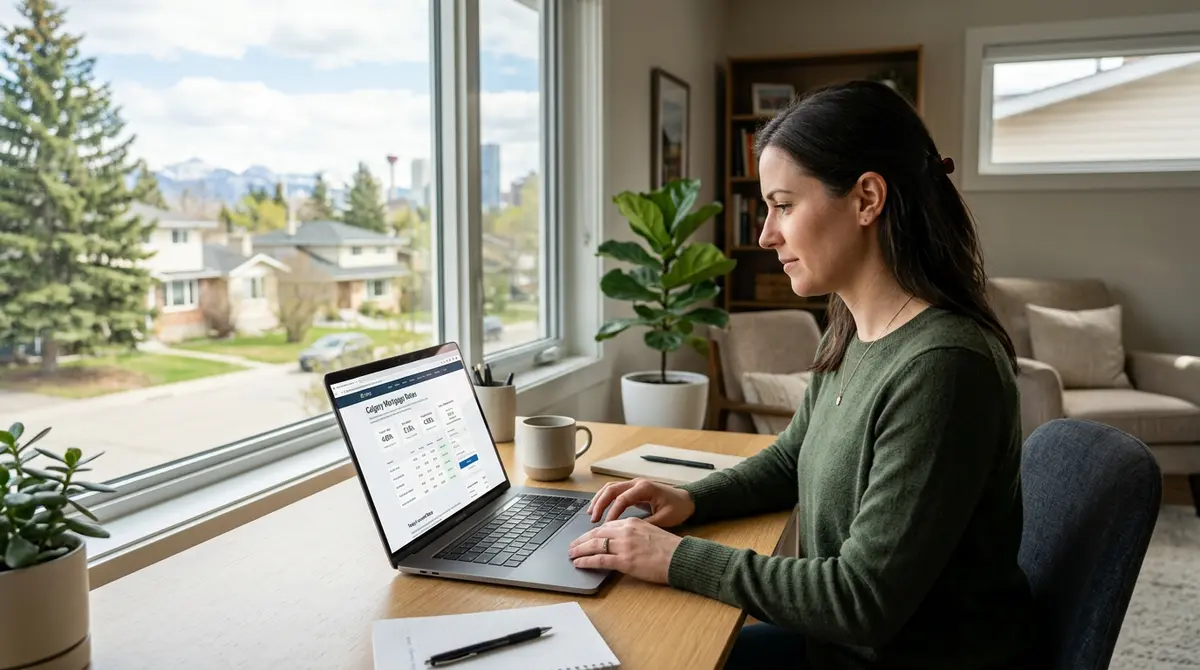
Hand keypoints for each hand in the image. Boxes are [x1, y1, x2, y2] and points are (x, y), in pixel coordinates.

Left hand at [567, 517, 682, 583]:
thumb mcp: (650, 531)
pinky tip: (579, 563)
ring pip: (594, 546)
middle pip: (596, 534)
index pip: (606, 526)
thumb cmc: (669, 548)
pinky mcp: (624, 561)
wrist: (680, 557)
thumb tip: (621, 540)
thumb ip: (634, 532)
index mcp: (632, 522)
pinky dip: (586, 561)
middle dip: (581, 540)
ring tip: (571, 555)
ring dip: (579, 550)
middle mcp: (625, 531)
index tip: (585, 538)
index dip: (592, 533)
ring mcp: (624, 546)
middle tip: (571, 546)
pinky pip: (599, 560)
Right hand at [586, 478, 694, 525]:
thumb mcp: (664, 519)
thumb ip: (646, 525)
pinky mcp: (632, 489)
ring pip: (610, 488)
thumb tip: (628, 534)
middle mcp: (636, 483)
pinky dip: (604, 498)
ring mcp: (634, 484)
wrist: (687, 500)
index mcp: (645, 488)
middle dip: (600, 504)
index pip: (622, 499)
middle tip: (593, 519)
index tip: (606, 526)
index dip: (612, 512)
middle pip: (611, 489)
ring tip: (591, 514)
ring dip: (599, 500)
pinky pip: (614, 490)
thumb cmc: (678, 509)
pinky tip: (598, 509)